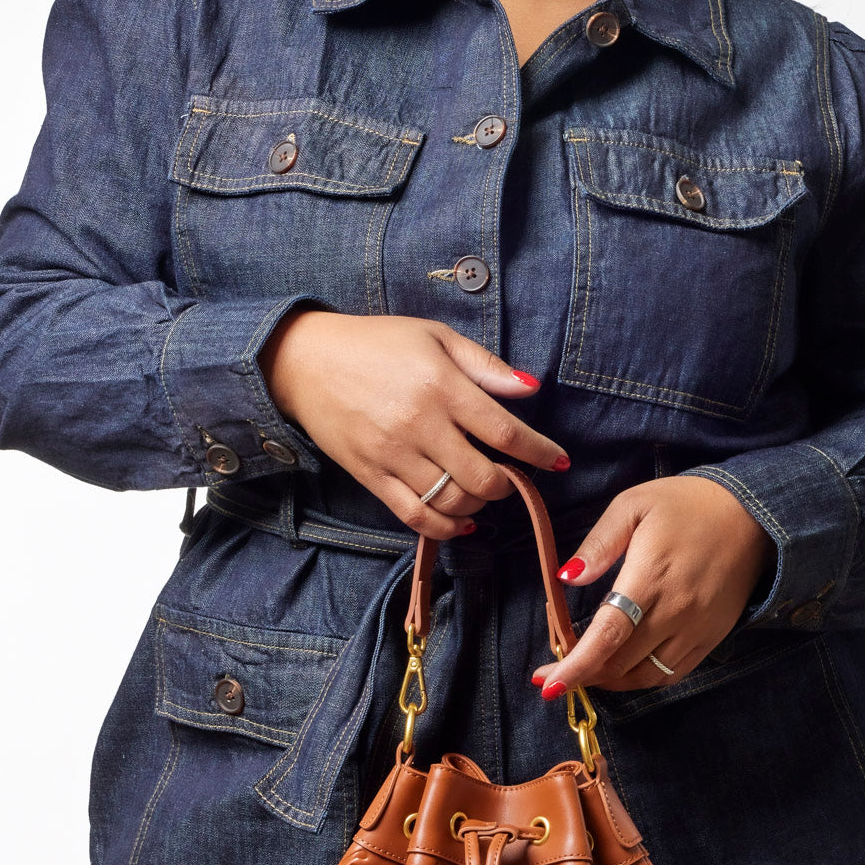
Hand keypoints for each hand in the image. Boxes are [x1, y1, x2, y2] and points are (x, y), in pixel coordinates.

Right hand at [258, 309, 570, 537]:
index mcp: (440, 384)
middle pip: (480, 476)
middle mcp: (418, 423)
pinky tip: (463, 520)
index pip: (503, 430)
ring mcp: (392, 454)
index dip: (538, 451)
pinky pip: (415, 515)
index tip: (559, 461)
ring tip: (481, 491)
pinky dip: (445, 527)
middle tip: (510, 477)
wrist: (306, 362)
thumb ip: (485, 366)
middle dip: (506, 485)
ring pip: (451, 500)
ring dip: (477, 504)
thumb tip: (530, 389)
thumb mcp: (436, 338)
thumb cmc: (378, 344)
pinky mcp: (371, 475)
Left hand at [531, 477, 775, 695]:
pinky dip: (643, 678)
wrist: (754, 513)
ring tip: (588, 672)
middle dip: (583, 675)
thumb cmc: (687, 504)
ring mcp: (697, 629)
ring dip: (612, 681)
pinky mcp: (713, 637)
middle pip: (621, 663)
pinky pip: (673, 674)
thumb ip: (598, 543)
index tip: (548, 684)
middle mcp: (675, 612)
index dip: (576, 665)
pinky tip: (625, 668)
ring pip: (646, 676)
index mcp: (649, 577)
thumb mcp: (634, 504)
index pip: (607, 636)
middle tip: (557, 672)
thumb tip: (567, 578)